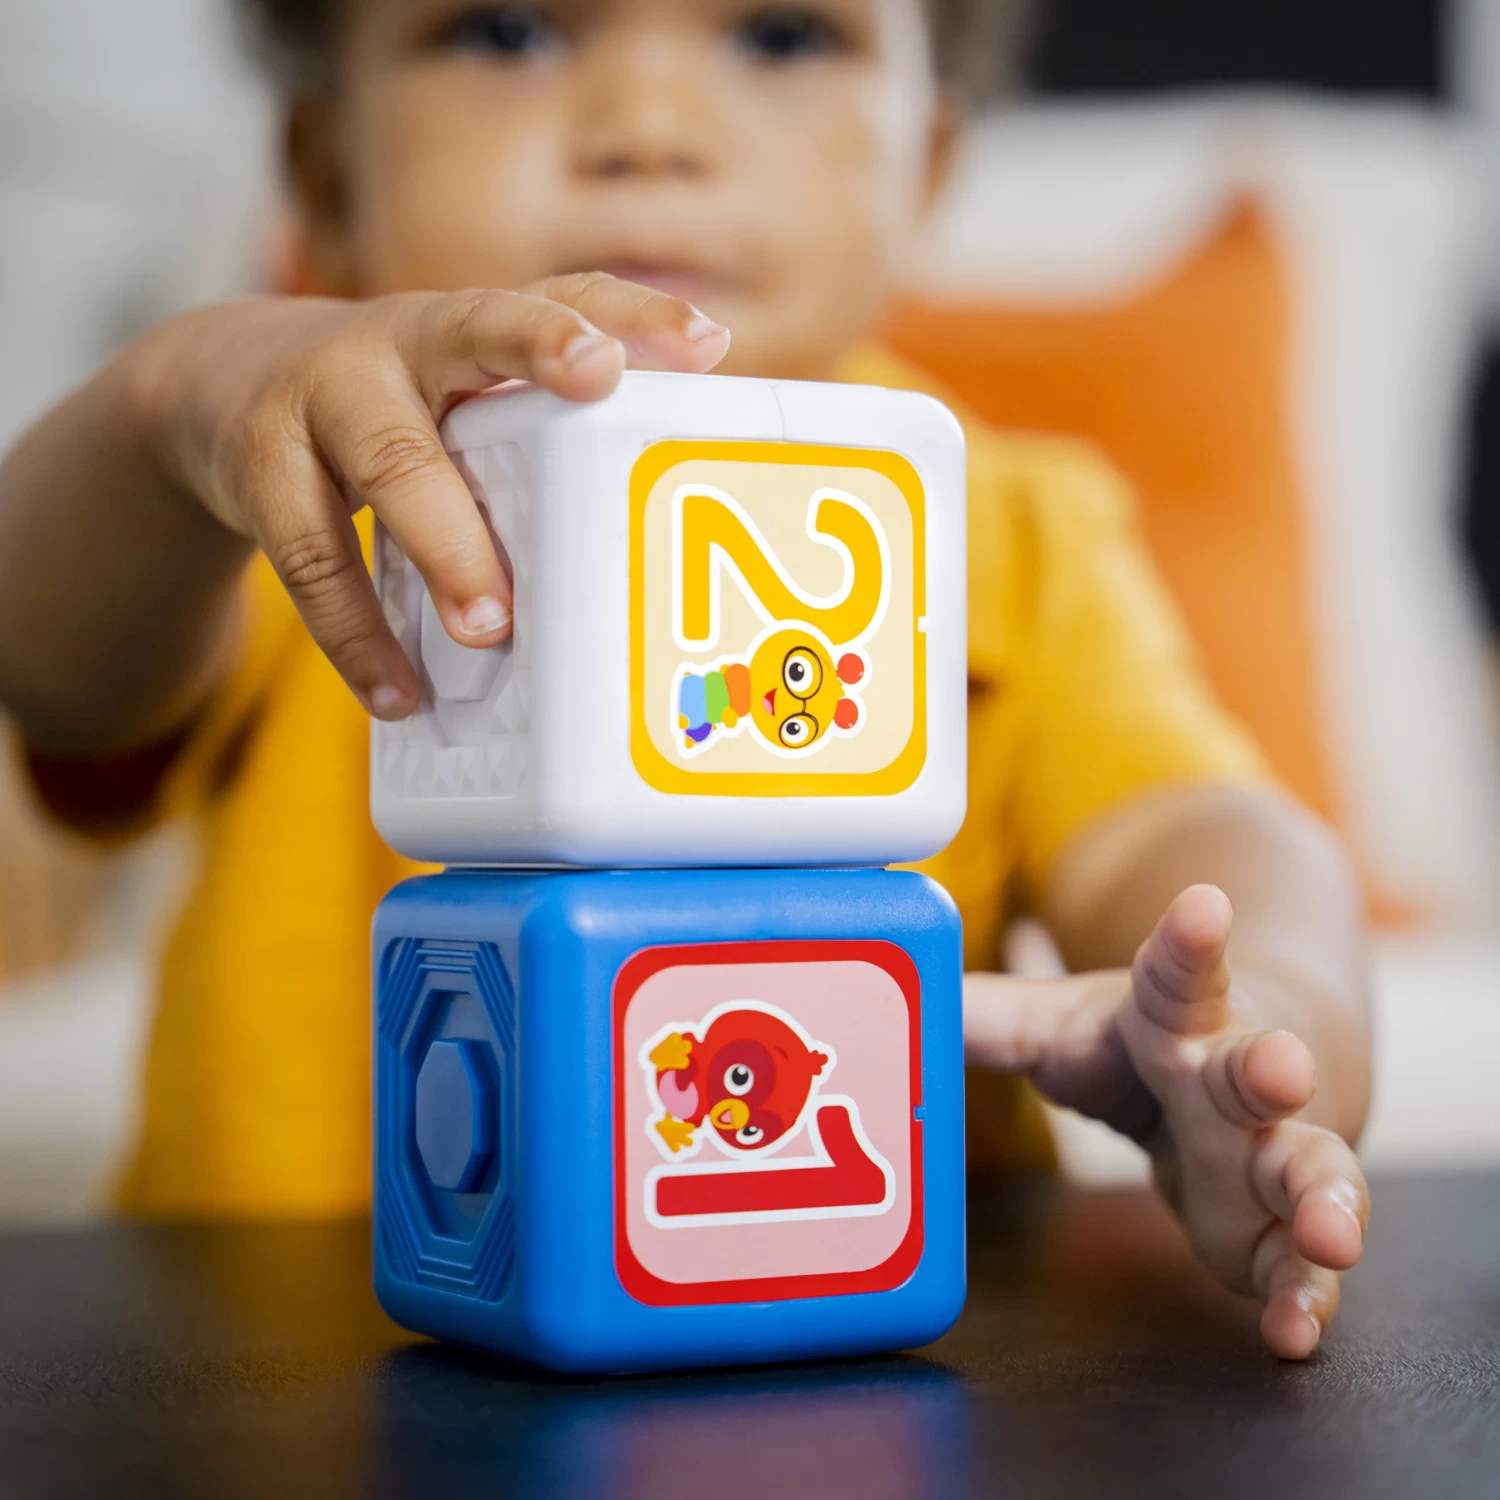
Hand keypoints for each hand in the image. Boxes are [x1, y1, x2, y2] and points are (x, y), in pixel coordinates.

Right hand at [130, 277, 729, 719]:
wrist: (216, 390)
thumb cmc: (385, 413)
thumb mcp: (449, 400)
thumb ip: (532, 436)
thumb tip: (646, 531)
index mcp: (465, 328)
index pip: (560, 293)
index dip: (633, 312)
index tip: (705, 341)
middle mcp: (397, 343)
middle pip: (473, 331)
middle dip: (538, 354)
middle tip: (598, 387)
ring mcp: (319, 398)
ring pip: (391, 461)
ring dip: (446, 546)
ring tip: (487, 630)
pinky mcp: (260, 471)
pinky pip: (312, 561)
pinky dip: (357, 637)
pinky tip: (399, 694)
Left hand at [964, 884, 1368, 1358]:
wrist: (1259, 1078)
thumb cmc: (1143, 1045)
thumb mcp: (1059, 1025)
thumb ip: (988, 1015)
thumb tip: (901, 983)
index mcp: (1176, 1016)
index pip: (1178, 971)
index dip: (1189, 941)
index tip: (1204, 905)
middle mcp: (1233, 1079)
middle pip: (1255, 1070)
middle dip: (1270, 1069)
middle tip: (1281, 1065)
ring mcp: (1269, 1154)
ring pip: (1309, 1169)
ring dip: (1324, 1198)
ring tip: (1329, 1231)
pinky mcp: (1277, 1229)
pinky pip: (1298, 1266)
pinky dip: (1305, 1298)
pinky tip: (1295, 1329)